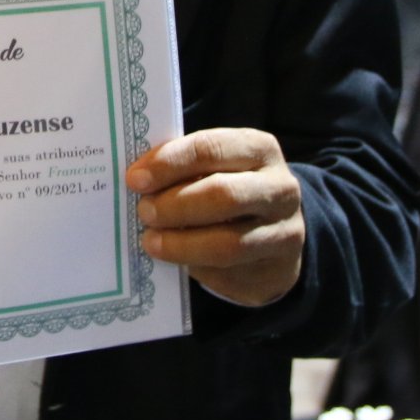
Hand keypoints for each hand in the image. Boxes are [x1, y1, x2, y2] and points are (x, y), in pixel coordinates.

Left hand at [125, 129, 303, 307]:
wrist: (274, 233)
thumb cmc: (230, 188)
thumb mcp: (216, 167)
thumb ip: (184, 168)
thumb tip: (138, 179)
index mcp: (259, 149)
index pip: (211, 148)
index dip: (169, 163)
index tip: (135, 179)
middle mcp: (280, 188)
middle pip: (224, 195)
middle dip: (176, 205)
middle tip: (144, 212)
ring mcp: (284, 231)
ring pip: (229, 242)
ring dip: (181, 243)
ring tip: (151, 241)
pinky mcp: (278, 269)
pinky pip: (229, 272)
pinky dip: (195, 266)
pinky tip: (176, 260)